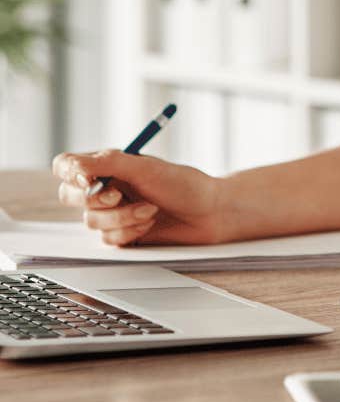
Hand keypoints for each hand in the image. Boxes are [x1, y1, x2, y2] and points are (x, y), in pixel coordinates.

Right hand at [52, 150, 223, 247]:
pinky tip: (149, 223)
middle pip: (70, 196)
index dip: (70, 173)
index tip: (88, 179)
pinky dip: (129, 231)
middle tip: (119, 196)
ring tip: (149, 209)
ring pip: (90, 221)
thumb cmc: (183, 184)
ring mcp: (112, 213)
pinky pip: (107, 239)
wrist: (209, 213)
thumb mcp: (146, 167)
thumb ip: (109, 163)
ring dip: (121, 216)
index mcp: (109, 165)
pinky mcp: (121, 235)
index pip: (68, 166)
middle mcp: (106, 187)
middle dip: (95, 199)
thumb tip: (74, 165)